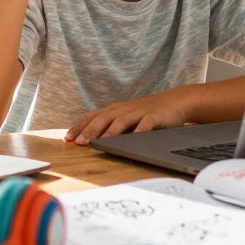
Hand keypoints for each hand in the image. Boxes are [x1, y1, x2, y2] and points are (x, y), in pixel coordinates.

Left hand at [65, 89, 189, 144]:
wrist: (176, 101)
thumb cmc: (148, 112)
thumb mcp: (127, 117)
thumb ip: (112, 125)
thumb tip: (91, 140)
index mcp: (116, 110)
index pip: (93, 116)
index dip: (79, 126)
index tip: (68, 138)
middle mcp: (124, 109)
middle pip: (104, 118)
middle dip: (90, 130)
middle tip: (79, 143)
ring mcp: (140, 112)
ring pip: (122, 121)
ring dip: (110, 131)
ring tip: (100, 141)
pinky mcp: (155, 116)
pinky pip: (146, 124)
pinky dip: (139, 131)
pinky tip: (134, 139)